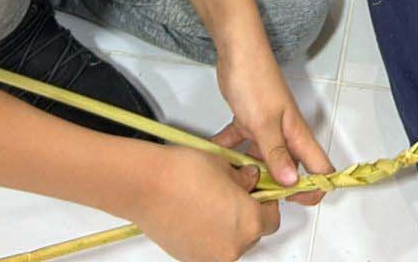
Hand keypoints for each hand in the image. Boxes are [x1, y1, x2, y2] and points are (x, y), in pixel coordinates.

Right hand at [131, 144, 279, 261]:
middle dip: (246, 214)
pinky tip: (197, 213)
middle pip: (252, 233)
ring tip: (211, 203)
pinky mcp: (191, 259)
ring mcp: (211, 256)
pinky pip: (210, 248)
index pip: (272, 218)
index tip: (258, 192)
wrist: (145, 185)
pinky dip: (209, 234)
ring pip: (231, 242)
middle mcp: (233, 246)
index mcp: (249, 222)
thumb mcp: (224, 165)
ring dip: (227, 226)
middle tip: (232, 194)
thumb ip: (244, 178)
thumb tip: (250, 181)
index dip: (266, 201)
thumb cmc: (181, 173)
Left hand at [215, 48, 333, 204]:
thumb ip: (276, 153)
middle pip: (289, 170)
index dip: (314, 189)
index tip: (294, 203)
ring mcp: (266, 128)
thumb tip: (292, 183)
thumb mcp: (264, 122)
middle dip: (276, 188)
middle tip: (253, 201)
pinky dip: (229, 153)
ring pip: (263, 159)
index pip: (319, 169)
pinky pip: (240, 144)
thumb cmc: (255, 81)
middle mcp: (285, 134)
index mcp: (297, 135)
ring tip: (232, 186)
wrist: (236, 50)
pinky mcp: (248, 121)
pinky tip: (214, 160)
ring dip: (250, 172)